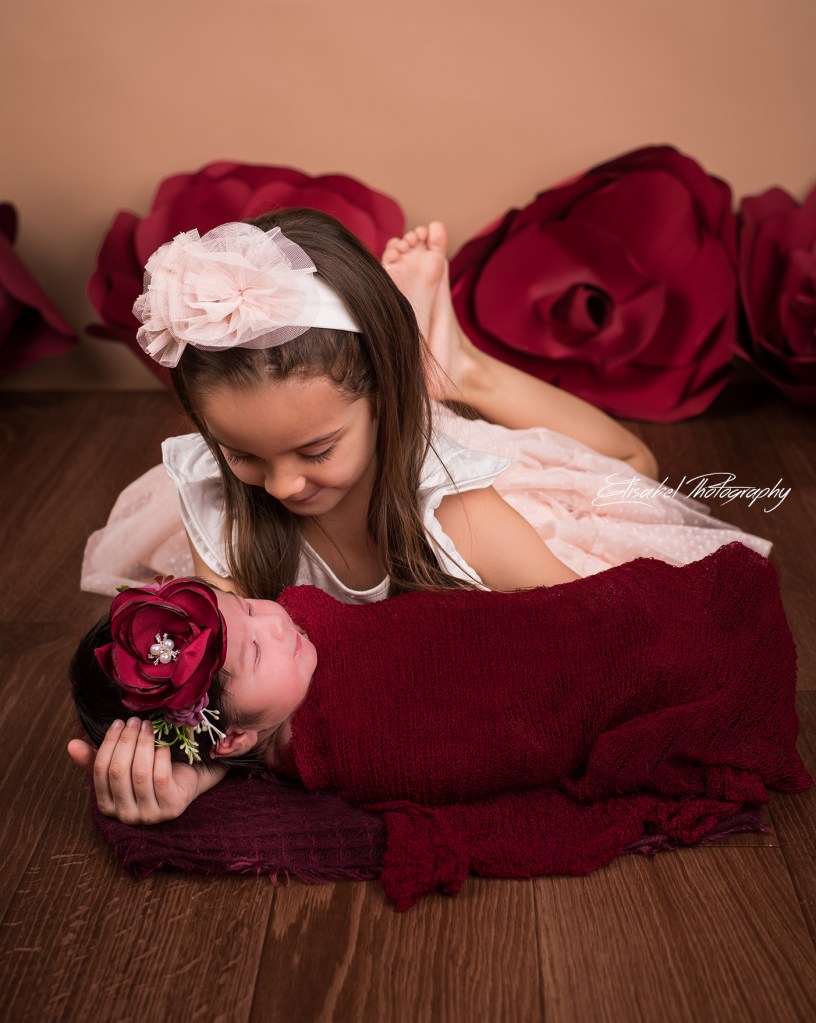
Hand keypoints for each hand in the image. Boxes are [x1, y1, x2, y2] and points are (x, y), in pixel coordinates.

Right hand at [67, 717, 205, 824]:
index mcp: (107, 806)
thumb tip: (71, 744)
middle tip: (134, 721)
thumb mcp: (121, 766)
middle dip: (126, 741)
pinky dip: (160, 755)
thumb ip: (95, 759)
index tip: (118, 723)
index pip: (100, 771)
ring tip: (147, 725)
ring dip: (143, 744)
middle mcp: (125, 815)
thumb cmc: (148, 773)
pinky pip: (160, 777)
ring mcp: (149, 815)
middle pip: (119, 771)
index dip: (108, 744)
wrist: (184, 783)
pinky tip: (163, 742)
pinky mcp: (171, 808)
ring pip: (140, 773)